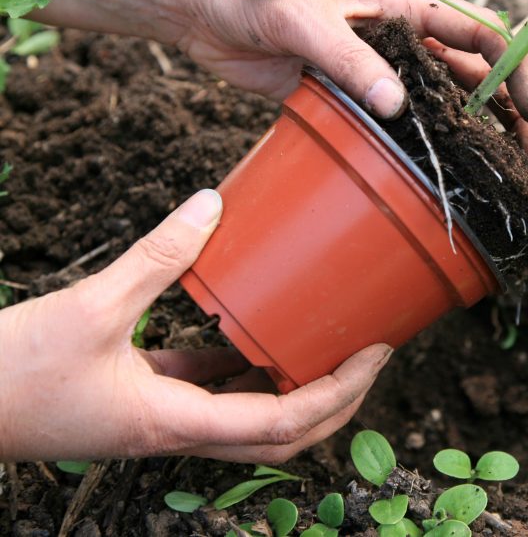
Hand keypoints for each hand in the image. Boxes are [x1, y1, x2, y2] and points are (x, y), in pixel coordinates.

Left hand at [0, 0, 527, 161]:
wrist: (198, 4)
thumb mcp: (306, 18)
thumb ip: (352, 59)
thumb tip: (397, 106)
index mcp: (403, 8)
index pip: (480, 34)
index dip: (515, 70)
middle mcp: (398, 40)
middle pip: (470, 75)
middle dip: (504, 112)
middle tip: (524, 159)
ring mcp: (374, 70)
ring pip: (438, 102)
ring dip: (468, 133)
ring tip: (493, 173)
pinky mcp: (345, 95)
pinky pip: (392, 122)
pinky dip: (417, 144)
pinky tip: (431, 172)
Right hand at [0, 190, 391, 463]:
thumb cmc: (11, 374)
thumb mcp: (91, 308)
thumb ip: (157, 256)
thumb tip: (211, 205)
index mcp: (177, 422)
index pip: (284, 422)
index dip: (339, 392)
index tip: (375, 355)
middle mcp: (178, 432)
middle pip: (281, 437)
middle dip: (335, 403)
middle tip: (369, 356)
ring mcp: (162, 420)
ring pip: (249, 418)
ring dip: (294, 388)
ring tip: (327, 343)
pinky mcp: (143, 399)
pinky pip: (209, 388)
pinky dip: (241, 365)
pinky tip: (254, 330)